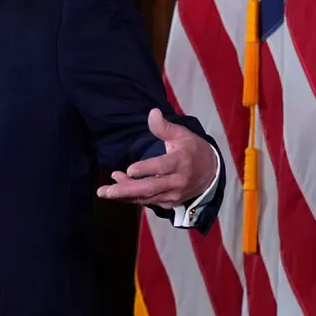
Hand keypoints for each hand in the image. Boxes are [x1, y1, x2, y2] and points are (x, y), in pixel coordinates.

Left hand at [97, 108, 216, 208]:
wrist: (211, 173)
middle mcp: (177, 181)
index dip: (146, 169)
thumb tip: (152, 112)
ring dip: (125, 195)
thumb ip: (164, 127)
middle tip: (105, 191)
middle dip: (126, 189)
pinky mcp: (169, 202)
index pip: (162, 167)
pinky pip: (148, 202)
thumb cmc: (192, 150)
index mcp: (180, 162)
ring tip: (105, 191)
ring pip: (147, 197)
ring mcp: (173, 194)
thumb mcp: (182, 134)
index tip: (129, 170)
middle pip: (150, 187)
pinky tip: (118, 192)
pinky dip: (132, 198)